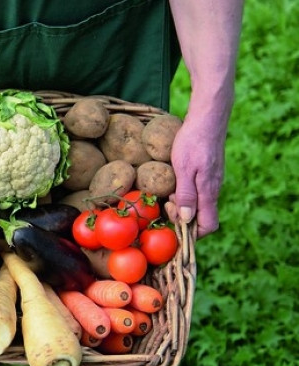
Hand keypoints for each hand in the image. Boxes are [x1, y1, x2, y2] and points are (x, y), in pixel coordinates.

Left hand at [166, 112, 226, 238]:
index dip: (192, 233)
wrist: (207, 117)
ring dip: (181, 204)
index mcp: (209, 192)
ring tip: (169, 190)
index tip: (174, 224)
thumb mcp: (184, 168)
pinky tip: (173, 181)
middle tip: (167, 201)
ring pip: (198, 204)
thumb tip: (186, 220)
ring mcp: (212, 181)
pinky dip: (184, 192)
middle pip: (201, 217)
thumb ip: (186, 195)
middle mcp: (213, 190)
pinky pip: (197, 192)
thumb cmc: (194, 141)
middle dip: (182, 216)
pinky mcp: (208, 173)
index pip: (208, 226)